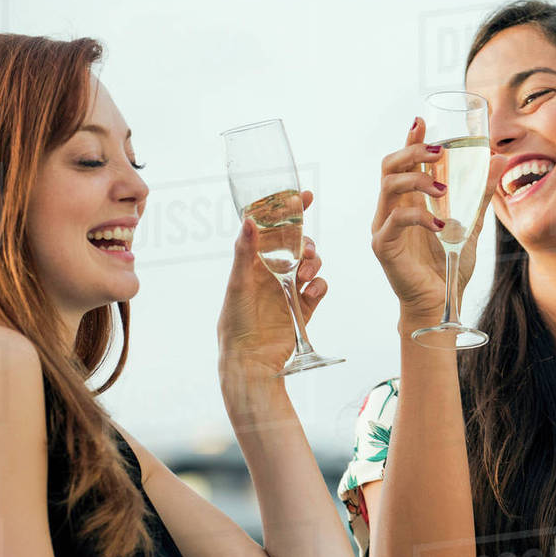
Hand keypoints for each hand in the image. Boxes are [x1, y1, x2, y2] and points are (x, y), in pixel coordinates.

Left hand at [218, 189, 324, 384]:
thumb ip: (246, 251)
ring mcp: (289, 289)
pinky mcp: (303, 307)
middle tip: (305, 250)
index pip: (272, 229)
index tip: (304, 196)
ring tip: (303, 277)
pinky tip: (309, 293)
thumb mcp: (238, 283)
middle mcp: (272, 272)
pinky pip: (319, 288)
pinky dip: (318, 286)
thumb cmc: (235, 322)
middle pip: (298, 244)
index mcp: (254, 262)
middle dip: (306, 242)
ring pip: (311, 263)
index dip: (288, 211)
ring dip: (313, 264)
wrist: (251, 360)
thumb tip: (251, 219)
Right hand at [371, 117, 504, 319]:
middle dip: (413, 152)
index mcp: (408, 201)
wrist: (441, 304)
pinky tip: (440, 224)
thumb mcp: (471, 225)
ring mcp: (383, 227)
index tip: (422, 121)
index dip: (410, 139)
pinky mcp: (384, 246)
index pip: (404, 162)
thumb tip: (499, 161)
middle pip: (389, 166)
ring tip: (443, 189)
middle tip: (439, 152)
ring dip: (417, 181)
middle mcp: (391, 209)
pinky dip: (419, 217)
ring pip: (388, 187)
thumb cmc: (450, 267)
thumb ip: (480, 195)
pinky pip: (395, 221)